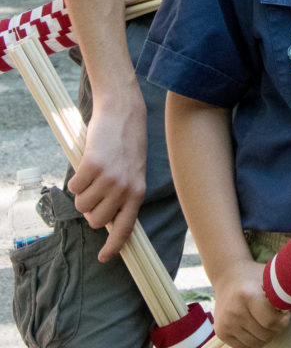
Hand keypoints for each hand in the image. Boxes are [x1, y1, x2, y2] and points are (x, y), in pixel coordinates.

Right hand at [67, 86, 147, 260]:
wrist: (123, 112)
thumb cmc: (127, 142)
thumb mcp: (134, 171)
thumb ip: (124, 194)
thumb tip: (107, 220)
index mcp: (138, 192)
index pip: (126, 229)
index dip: (114, 246)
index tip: (104, 258)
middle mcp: (124, 188)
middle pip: (95, 220)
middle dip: (90, 210)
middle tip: (94, 191)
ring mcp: (109, 178)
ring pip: (82, 204)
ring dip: (82, 192)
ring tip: (93, 173)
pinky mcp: (93, 166)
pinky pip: (73, 186)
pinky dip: (75, 177)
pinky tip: (86, 163)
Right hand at [213, 260, 290, 347]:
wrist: (227, 275)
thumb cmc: (254, 276)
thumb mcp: (270, 276)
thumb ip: (288, 291)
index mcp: (247, 294)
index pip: (269, 321)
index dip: (282, 321)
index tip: (286, 315)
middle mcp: (234, 310)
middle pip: (263, 334)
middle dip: (275, 330)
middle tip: (278, 319)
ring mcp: (226, 322)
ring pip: (254, 343)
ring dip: (265, 336)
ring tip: (267, 322)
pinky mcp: (221, 331)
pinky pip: (243, 346)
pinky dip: (253, 340)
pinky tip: (256, 326)